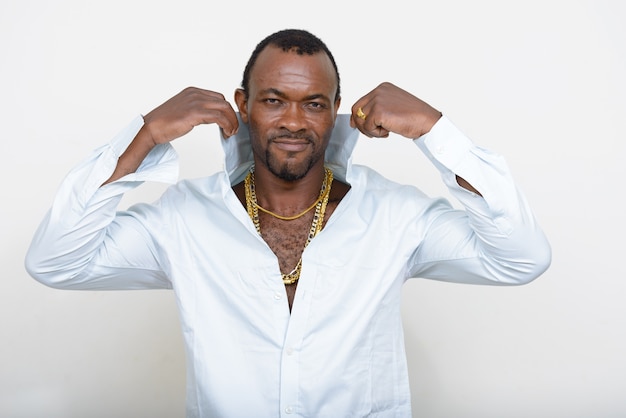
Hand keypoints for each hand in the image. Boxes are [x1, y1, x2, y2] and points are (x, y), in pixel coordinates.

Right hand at [103, 87, 237, 185]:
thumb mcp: (184, 110)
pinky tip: (226, 132)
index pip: (218, 97)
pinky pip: (219, 117)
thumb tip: (210, 116)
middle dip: (232, 116)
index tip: (229, 122)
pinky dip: (227, 125)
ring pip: (224, 108)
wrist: (151, 128)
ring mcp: (195, 102)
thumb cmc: (165, 123)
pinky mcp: (195, 113)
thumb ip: (197, 109)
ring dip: (231, 121)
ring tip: (230, 132)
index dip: (226, 110)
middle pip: (224, 102)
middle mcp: (195, 94)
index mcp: (192, 91)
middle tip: (233, 129)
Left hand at [350, 82, 441, 138]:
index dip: (359, 117)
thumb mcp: (392, 106)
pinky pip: (367, 127)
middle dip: (361, 124)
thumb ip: (377, 108)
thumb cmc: (413, 116)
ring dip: (370, 130)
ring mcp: (378, 100)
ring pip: (361, 120)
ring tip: (384, 131)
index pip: (361, 102)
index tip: (362, 126)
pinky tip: (388, 132)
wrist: (426, 120)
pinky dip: (376, 134)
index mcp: (382, 88)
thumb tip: (359, 118)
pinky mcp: (378, 112)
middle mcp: (378, 91)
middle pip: (356, 110)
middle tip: (372, 133)